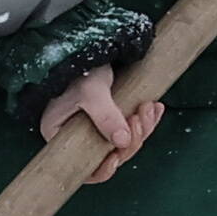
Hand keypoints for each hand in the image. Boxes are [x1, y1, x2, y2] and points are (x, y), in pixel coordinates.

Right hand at [42, 64, 164, 171]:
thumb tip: (123, 143)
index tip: (117, 156)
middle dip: (132, 139)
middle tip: (140, 117)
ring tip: (149, 108)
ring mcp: (97, 127)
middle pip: (110, 153)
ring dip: (143, 127)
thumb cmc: (79, 69)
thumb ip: (105, 117)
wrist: (88, 46)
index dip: (102, 169)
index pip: (82, 167)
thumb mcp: (90, 92)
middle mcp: (78, 136)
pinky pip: (133, 127)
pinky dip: (147, 119)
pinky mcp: (114, 117)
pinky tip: (156, 108)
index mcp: (60, 136)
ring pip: (126, 141)